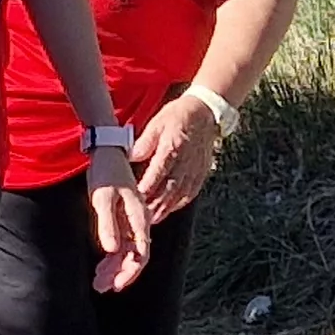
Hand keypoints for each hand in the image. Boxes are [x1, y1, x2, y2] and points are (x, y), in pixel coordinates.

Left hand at [86, 152, 151, 293]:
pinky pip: (121, 243)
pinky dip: (111, 258)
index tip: (116, 286)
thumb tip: (112, 251)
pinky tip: (100, 267)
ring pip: (127, 252)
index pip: (140, 253)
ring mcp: (132, 220)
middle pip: (134, 256)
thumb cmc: (105, 172)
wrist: (106, 150)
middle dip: (119, 275)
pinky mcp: (123, 217)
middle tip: (101, 288)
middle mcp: (139, 221)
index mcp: (139, 217)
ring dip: (114, 269)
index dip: (129, 272)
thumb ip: (107, 223)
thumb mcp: (101, 198)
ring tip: (97, 283)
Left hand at [130, 94, 222, 217]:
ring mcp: (194, 171)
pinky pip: (188, 195)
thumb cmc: (178, 117)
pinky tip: (167, 210)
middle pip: (168, 191)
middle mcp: (185, 163)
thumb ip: (143, 143)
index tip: (133, 201)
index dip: (145, 190)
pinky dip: (177, 205)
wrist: (205, 114)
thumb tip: (130, 157)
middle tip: (138, 219)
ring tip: (150, 221)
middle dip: (153, 207)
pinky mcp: (200, 175)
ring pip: (178, 197)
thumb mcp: (156, 124)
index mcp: (172, 149)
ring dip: (164, 210)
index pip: (157, 175)